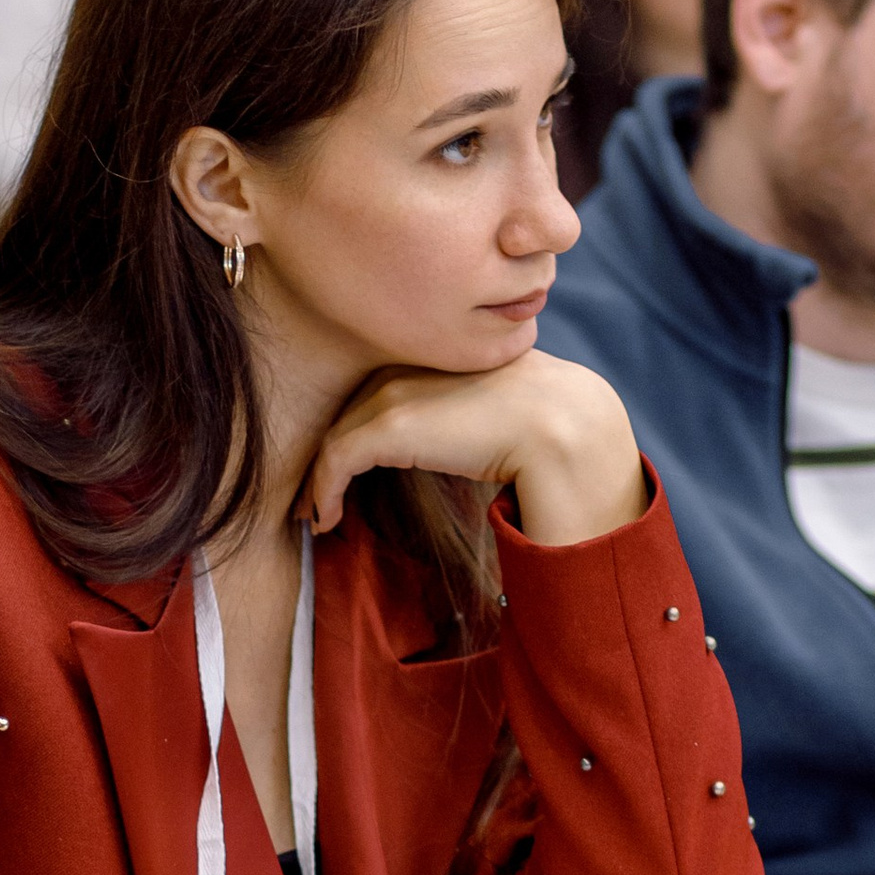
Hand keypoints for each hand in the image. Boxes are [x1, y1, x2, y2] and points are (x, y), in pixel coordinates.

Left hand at [302, 352, 645, 547]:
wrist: (560, 424)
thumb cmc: (544, 423)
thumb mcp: (498, 405)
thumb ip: (471, 409)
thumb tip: (466, 440)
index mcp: (430, 354)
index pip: (374, 391)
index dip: (354, 429)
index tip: (343, 467)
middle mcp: (405, 365)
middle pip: (348, 412)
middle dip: (328, 454)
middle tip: (316, 494)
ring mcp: (394, 394)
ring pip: (336, 438)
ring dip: (318, 481)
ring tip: (314, 513)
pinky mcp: (388, 427)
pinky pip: (336, 461)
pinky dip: (322, 492)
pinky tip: (324, 519)